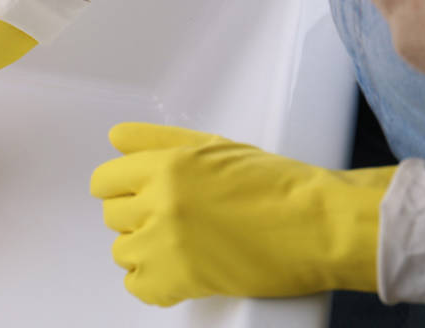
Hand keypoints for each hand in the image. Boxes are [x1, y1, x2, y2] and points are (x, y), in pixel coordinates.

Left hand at [90, 123, 394, 305]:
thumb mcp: (214, 146)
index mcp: (165, 166)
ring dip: (144, 250)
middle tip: (170, 219)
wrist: (319, 225)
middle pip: (112, 216)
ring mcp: (168, 243)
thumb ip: (158, 140)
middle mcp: (159, 202)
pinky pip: (139, 287)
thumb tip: (117, 138)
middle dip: (136, 217)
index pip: (105, 181)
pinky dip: (154, 283)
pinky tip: (176, 272)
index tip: (136, 196)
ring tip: (177, 246)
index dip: (121, 188)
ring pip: (122, 251)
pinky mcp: (183, 280)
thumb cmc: (277, 184)